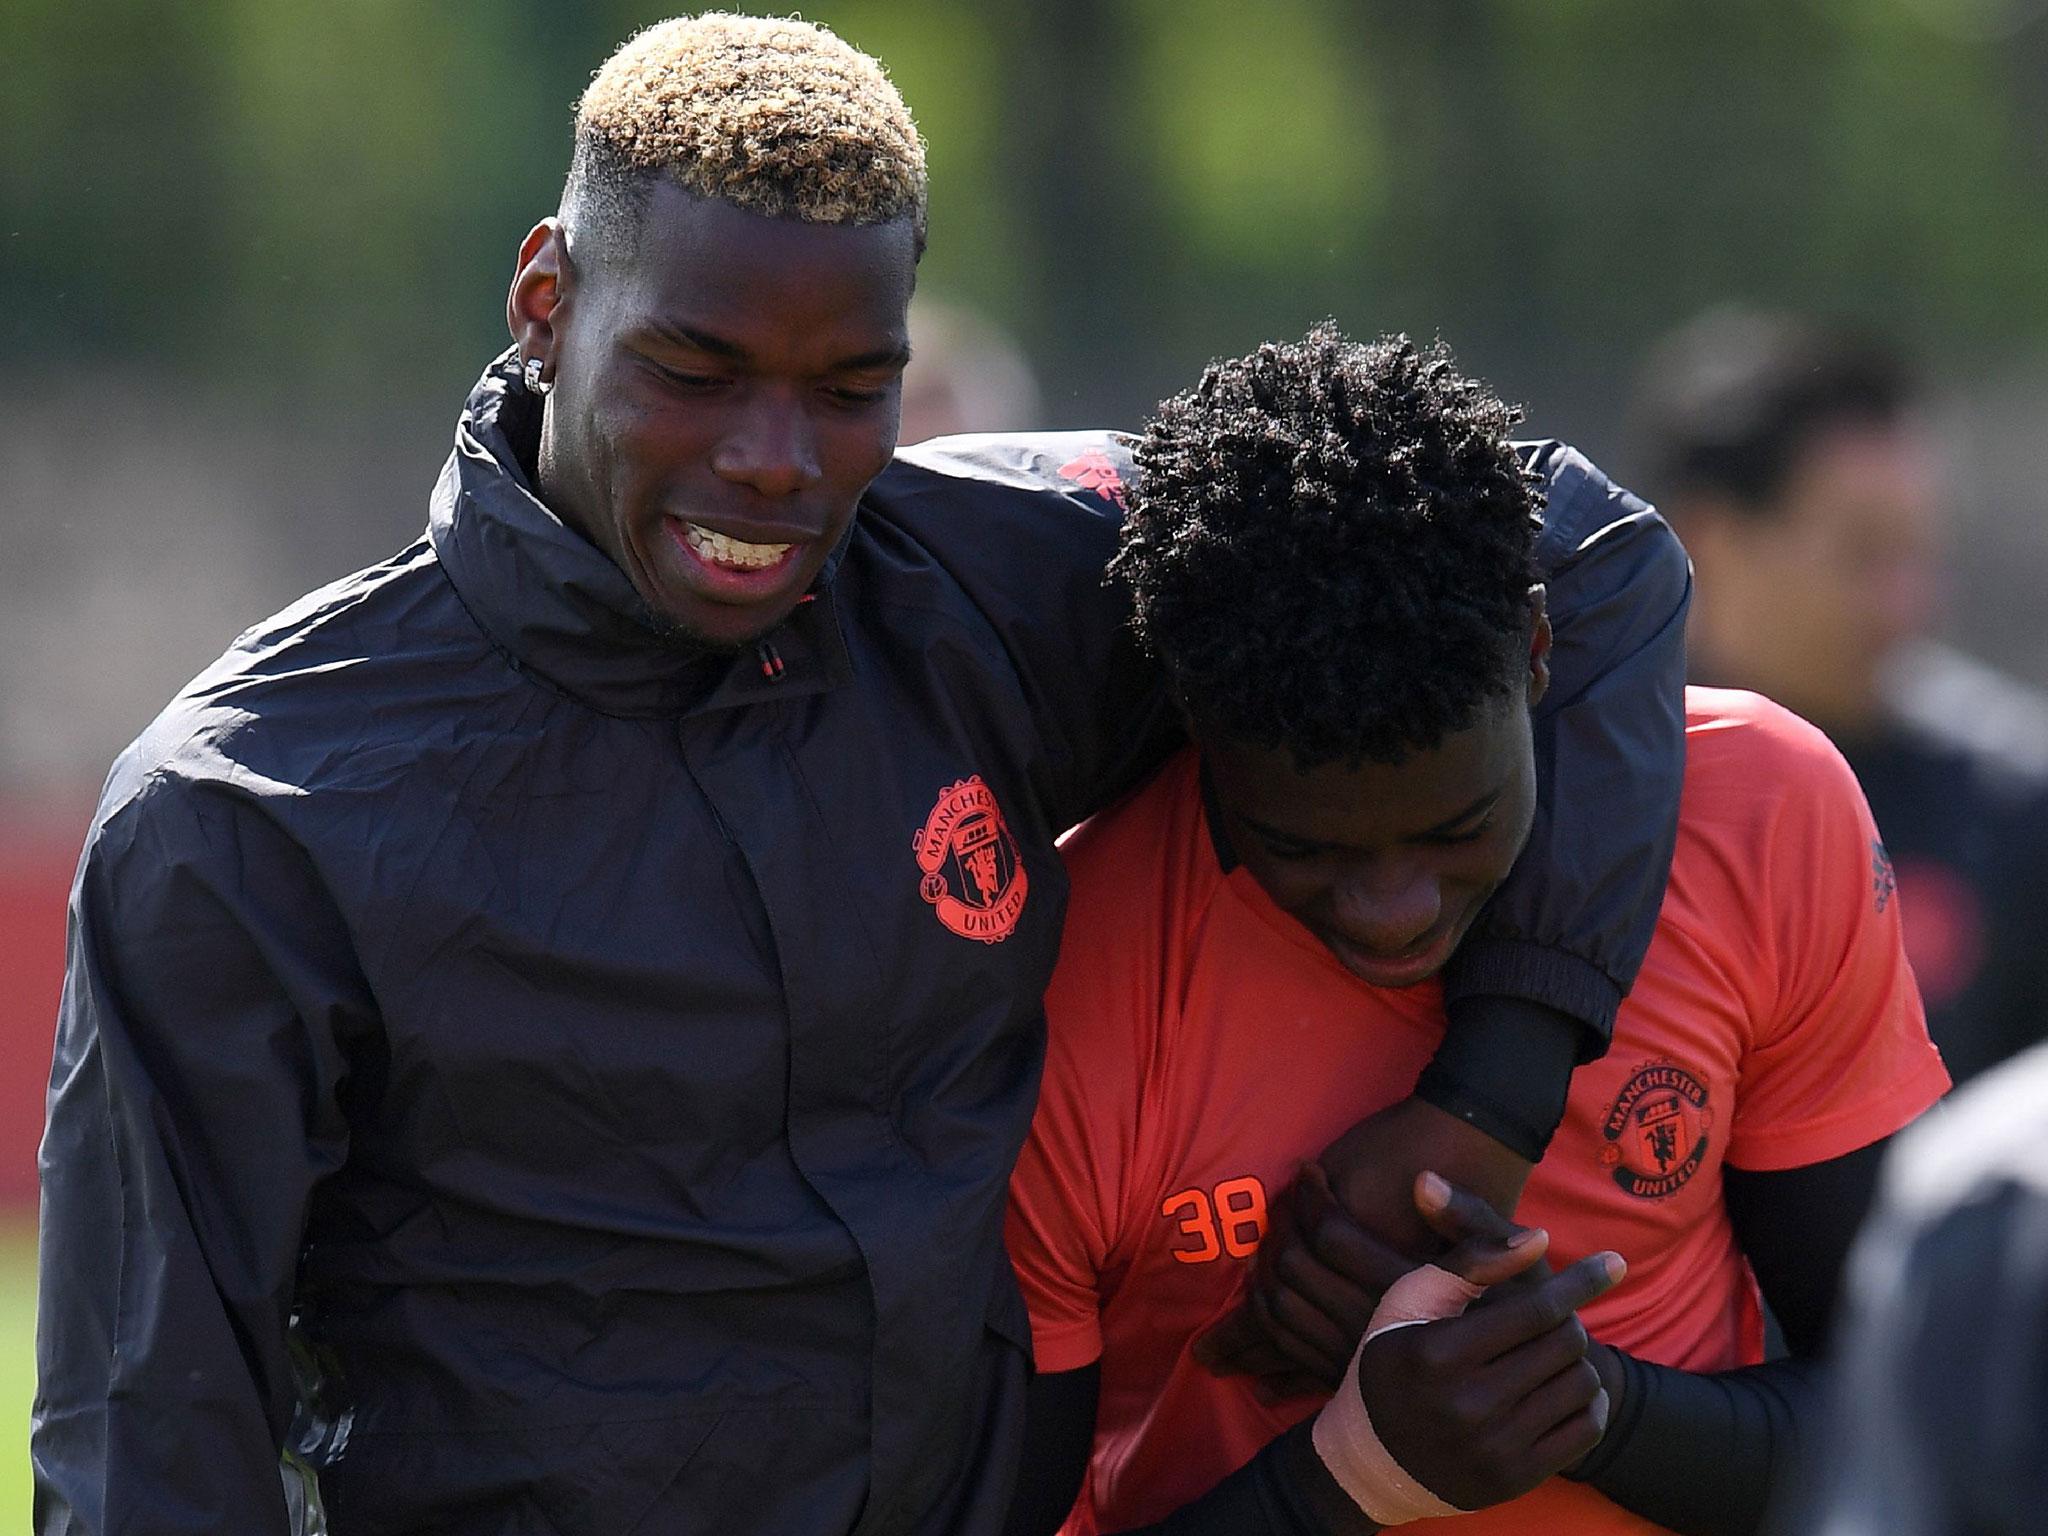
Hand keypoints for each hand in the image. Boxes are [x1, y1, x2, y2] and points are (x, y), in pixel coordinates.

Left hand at [1194, 1096, 1534, 1386]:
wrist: (1534, 1394)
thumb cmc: (1530, 1316)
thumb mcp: (1517, 1263)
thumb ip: (1470, 1220)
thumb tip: (1423, 1182)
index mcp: (1410, 1297)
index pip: (1332, 1237)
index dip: (1311, 1198)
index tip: (1310, 1170)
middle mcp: (1375, 1335)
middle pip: (1294, 1270)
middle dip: (1281, 1223)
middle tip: (1287, 1195)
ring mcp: (1354, 1365)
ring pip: (1278, 1310)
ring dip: (1265, 1264)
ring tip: (1277, 1229)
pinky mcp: (1344, 1383)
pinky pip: (1283, 1347)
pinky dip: (1262, 1313)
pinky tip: (1266, 1284)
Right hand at [1355, 1244, 1623, 1511]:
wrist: (1373, 1459)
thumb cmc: (1396, 1361)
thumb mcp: (1410, 1301)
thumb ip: (1471, 1263)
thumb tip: (1540, 1237)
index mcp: (1436, 1354)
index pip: (1535, 1310)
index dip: (1578, 1282)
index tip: (1614, 1262)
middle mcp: (1465, 1405)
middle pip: (1564, 1343)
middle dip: (1566, 1322)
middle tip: (1548, 1321)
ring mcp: (1492, 1448)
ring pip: (1582, 1384)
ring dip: (1574, 1362)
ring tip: (1547, 1357)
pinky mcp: (1515, 1480)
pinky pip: (1586, 1430)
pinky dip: (1587, 1402)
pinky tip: (1562, 1390)